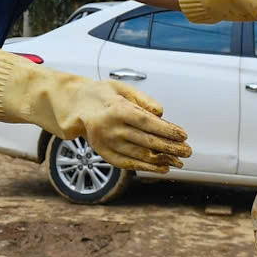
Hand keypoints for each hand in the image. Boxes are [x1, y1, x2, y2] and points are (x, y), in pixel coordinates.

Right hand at [0, 48, 190, 171]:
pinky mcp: (102, 152)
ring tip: (179, 162)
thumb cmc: (99, 92)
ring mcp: (105, 142)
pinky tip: (161, 168)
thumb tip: (162, 113)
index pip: (148, 122)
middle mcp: (111, 128)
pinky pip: (126, 163)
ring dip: (160, 159)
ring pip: (138, 154)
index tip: (184, 134)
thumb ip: (142, 100)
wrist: (69, 105)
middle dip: (170, 147)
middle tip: (188, 151)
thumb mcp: (120, 88)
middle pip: (146, 140)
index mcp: (117, 109)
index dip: (167, 130)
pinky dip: (145, 167)